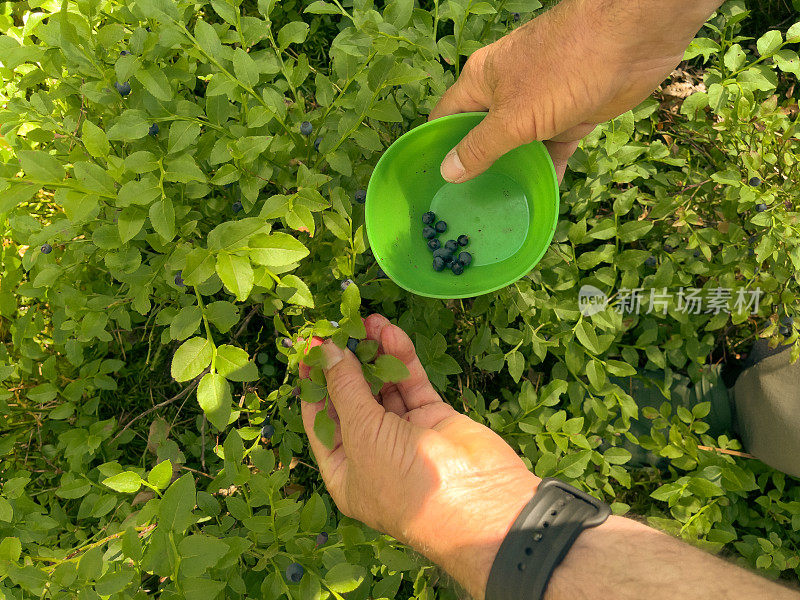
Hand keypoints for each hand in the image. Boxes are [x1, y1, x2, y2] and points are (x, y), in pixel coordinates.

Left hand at [300, 314, 538, 599]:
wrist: (476, 501)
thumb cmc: (403, 481)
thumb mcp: (361, 434)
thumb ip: (344, 388)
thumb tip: (327, 352)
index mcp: (345, 470)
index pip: (321, 420)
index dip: (314, 383)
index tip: (309, 347)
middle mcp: (372, 452)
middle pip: (352, 399)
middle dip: (346, 363)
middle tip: (338, 326)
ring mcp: (405, 434)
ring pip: (383, 387)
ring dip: (374, 355)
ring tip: (367, 320)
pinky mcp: (433, 418)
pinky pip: (411, 384)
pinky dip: (401, 359)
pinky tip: (390, 332)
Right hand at [430, 0, 722, 181]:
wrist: (631, 42)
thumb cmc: (561, 71)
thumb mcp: (513, 116)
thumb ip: (481, 146)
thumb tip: (448, 171)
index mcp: (482, 82)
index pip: (447, 116)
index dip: (438, 146)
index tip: (433, 183)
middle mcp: (507, 91)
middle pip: (484, 133)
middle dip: (478, 166)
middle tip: (467, 206)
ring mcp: (541, 103)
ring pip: (520, 144)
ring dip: (515, 172)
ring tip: (500, 208)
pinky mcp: (571, 115)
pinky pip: (553, 148)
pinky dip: (549, 169)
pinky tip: (542, 196)